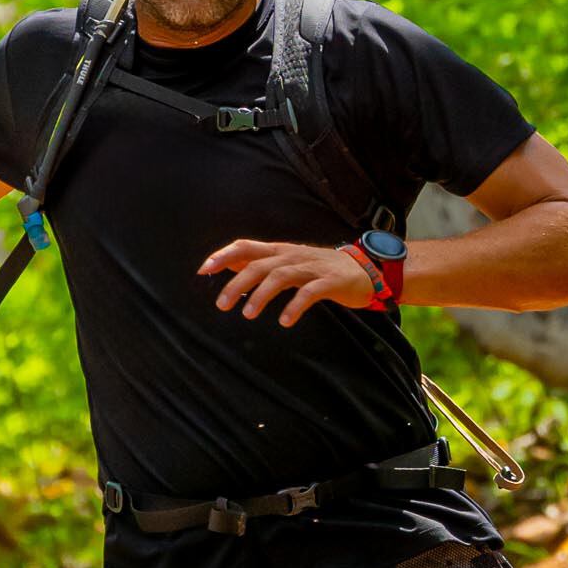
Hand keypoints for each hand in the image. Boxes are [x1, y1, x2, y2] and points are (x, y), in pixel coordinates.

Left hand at [200, 235, 375, 326]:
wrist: (364, 270)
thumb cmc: (320, 270)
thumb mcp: (289, 263)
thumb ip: (263, 265)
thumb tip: (230, 267)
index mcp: (280, 251)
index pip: (245, 246)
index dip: (223, 256)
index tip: (204, 271)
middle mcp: (292, 255)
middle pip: (259, 264)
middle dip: (237, 283)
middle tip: (221, 304)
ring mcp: (312, 267)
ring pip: (280, 276)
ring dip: (261, 295)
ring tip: (247, 314)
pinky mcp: (330, 281)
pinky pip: (309, 293)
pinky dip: (295, 306)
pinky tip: (285, 321)